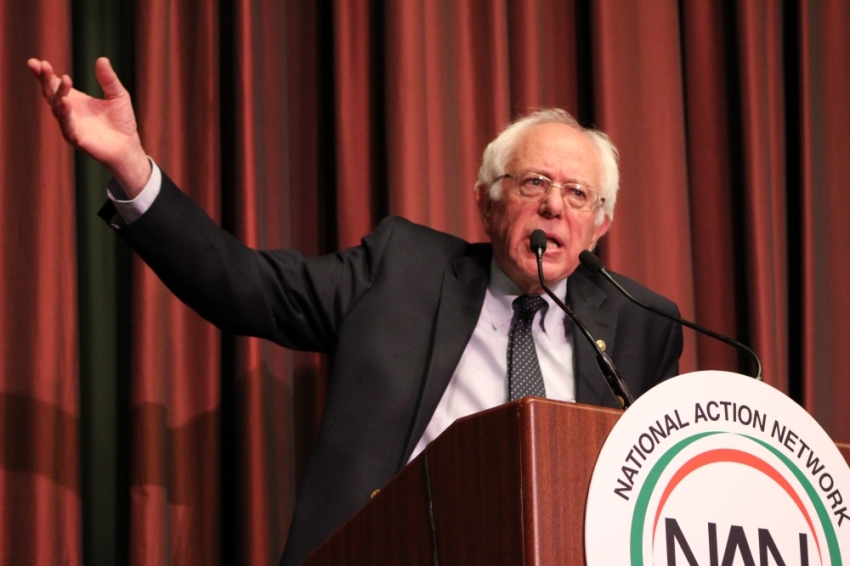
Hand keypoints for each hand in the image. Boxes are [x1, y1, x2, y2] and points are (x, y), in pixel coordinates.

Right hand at [28, 57, 150, 197]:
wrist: (128, 146)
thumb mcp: (118, 95)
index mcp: (75, 99)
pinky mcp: (76, 138)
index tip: (37, 62)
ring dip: (58, 93)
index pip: (55, 84)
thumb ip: (108, 79)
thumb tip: (102, 58)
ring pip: (58, 107)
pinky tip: (65, 102)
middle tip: (42, 66)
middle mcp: (68, 111)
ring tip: (64, 80)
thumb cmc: (122, 122)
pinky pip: (67, 125)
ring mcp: (70, 124)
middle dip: (46, 79)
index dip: (45, 74)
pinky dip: (65, 114)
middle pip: (51, 93)